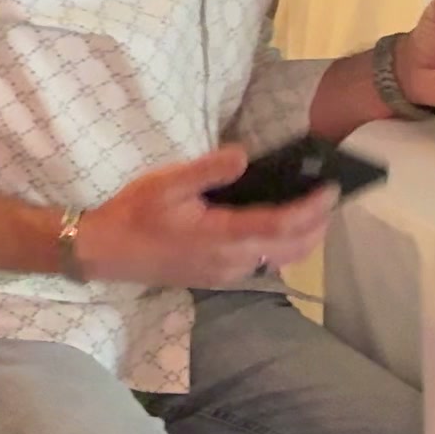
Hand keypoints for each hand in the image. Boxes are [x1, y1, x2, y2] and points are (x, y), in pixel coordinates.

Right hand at [75, 146, 339, 289]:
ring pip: (283, 260)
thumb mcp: (165, 183)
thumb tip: (243, 156)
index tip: (330, 188)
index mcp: (222, 235)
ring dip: (304, 238)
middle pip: (294, 248)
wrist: (104, 252)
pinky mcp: (220, 277)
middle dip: (319, 225)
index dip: (312, 208)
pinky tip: (276, 229)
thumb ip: (207, 170)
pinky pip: (265, 264)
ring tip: (310, 212)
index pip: (283, 224)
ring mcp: (228, 273)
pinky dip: (284, 247)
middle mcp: (233, 260)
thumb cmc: (133, 214)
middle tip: (327, 198)